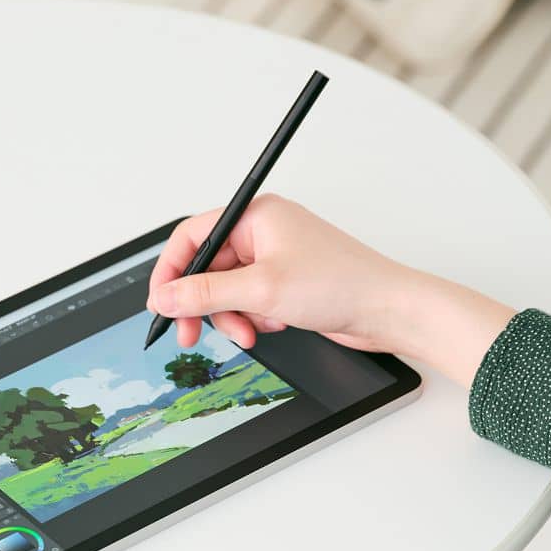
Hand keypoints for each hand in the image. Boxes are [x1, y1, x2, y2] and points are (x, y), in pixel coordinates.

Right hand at [145, 194, 515, 385]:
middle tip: (191, 334)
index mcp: (255, 216)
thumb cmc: (342, 284)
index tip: (162, 303)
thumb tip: (165, 296)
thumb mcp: (261, 291)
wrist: (388, 310)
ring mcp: (275, 258)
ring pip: (227, 290)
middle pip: (208, 268)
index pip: (193, 236)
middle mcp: (263, 232)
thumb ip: (205, 293)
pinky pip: (249, 301)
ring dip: (232, 316)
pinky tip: (274, 325)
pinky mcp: (286, 282)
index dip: (172, 271)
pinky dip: (253, 318)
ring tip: (250, 333)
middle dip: (203, 304)